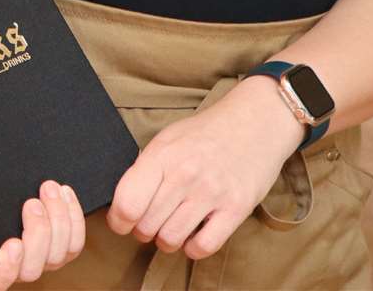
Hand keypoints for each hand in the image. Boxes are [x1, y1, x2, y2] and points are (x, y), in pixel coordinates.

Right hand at [0, 124, 84, 290]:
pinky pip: (53, 235)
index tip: (7, 247)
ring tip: (44, 193)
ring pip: (38, 262)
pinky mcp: (3, 207)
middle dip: (31, 256)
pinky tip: (57, 190)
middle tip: (30, 213)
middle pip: (8, 281)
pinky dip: (65, 218)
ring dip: (53, 234)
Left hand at [106, 76, 300, 258]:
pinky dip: (193, 248)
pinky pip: (203, 247)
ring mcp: (212, 193)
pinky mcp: (236, 209)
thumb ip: (145, 169)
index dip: (118, 220)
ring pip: (171, 240)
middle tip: (151, 222)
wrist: (254, 123)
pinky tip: (194, 234)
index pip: (127, 203)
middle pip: (146, 226)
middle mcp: (185, 174)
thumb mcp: (167, 140)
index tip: (121, 222)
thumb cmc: (205, 133)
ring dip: (166, 241)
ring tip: (171, 228)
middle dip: (142, 231)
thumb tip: (123, 202)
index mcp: (162, 155)